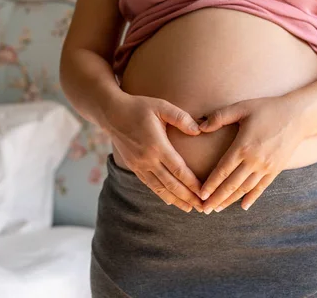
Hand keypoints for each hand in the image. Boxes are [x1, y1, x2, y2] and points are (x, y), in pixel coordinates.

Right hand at [103, 94, 204, 212]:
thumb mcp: (161, 106)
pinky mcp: (133, 166)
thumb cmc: (139, 107)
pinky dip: (161, 194)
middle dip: (188, 198)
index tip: (205, 193)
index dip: (192, 184)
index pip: (179, 170)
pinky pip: (149, 184)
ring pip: (160, 188)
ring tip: (189, 209)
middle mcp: (147, 159)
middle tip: (202, 208)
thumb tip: (198, 130)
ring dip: (175, 200)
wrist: (111, 113)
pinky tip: (170, 200)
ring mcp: (139, 164)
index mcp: (157, 145)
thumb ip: (181, 118)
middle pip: (171, 184)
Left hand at [197, 95, 306, 213]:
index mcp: (242, 147)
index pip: (222, 171)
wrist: (299, 115)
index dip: (210, 185)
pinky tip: (243, 206)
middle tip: (203, 209)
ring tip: (217, 209)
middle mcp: (254, 161)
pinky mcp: (276, 170)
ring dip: (230, 200)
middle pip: (231, 185)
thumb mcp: (241, 107)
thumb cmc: (267, 108)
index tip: (200, 195)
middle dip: (216, 198)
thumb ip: (219, 117)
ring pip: (245, 189)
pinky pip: (262, 187)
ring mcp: (266, 167)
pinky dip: (252, 198)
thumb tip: (199, 127)